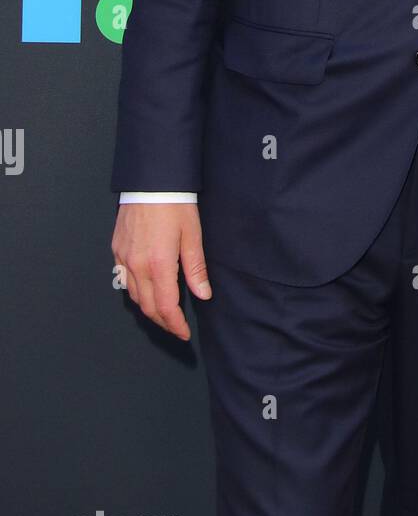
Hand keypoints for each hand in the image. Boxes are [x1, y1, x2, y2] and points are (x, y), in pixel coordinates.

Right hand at [111, 203, 211, 340]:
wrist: (150, 181)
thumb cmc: (175, 205)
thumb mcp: (193, 235)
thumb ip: (196, 268)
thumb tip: (203, 295)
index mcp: (159, 264)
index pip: (165, 307)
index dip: (175, 325)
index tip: (184, 333)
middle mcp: (137, 266)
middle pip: (147, 307)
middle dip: (162, 322)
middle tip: (176, 328)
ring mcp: (124, 258)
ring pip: (133, 296)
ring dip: (149, 309)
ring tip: (164, 313)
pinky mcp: (117, 250)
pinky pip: (124, 280)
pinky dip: (136, 292)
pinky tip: (147, 291)